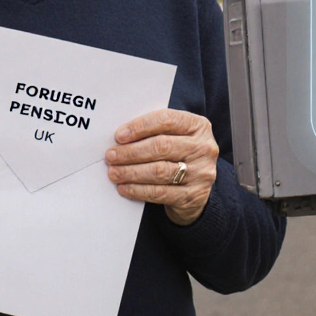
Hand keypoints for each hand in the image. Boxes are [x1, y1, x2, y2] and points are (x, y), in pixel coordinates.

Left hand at [106, 109, 217, 225]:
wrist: (197, 189)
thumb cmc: (179, 156)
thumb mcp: (175, 137)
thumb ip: (155, 132)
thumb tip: (121, 137)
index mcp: (198, 126)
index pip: (167, 120)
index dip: (140, 126)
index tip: (119, 136)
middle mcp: (203, 148)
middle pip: (162, 146)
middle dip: (131, 152)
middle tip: (111, 156)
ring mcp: (200, 173)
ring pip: (159, 171)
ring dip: (131, 172)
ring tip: (114, 172)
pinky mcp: (193, 195)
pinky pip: (160, 192)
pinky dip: (138, 190)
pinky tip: (124, 187)